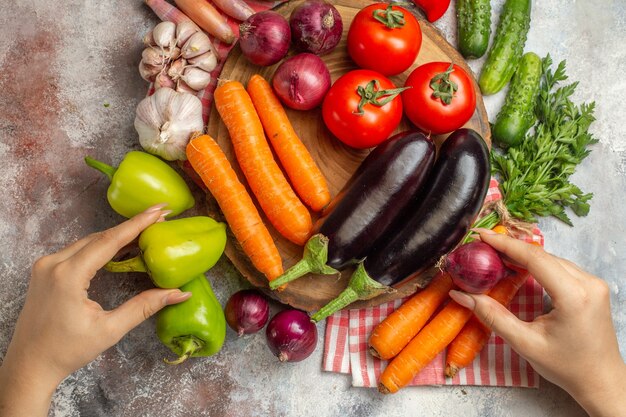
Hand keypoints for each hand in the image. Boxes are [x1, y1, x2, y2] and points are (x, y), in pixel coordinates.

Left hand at [0, 204, 191, 416]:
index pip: (109, 240)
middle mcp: (53, 264)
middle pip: (100, 237)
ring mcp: (46, 266)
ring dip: (116, 236)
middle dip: (131, 227)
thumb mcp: (110, 330)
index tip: (159, 210)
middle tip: (159, 219)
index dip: (137, 224)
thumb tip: (178, 293)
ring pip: (88, 242)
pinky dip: (100, 247)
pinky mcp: (45, 271)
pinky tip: (119, 248)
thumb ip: (144, 307)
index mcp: (68, 275)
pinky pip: (77, 250)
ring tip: (145, 232)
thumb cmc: (67, 351)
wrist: (30, 364)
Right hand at [449, 229, 625, 416]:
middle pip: (543, 255)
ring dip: (524, 255)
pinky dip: (538, 264)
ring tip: (496, 255)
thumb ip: (492, 316)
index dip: (505, 244)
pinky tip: (519, 267)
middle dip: (511, 248)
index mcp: (574, 296)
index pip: (535, 258)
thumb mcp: (524, 343)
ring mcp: (594, 283)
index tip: (482, 236)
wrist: (601, 381)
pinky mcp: (593, 287)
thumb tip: (461, 295)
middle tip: (482, 246)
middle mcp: (589, 283)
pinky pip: (561, 267)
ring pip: (552, 259)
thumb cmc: (566, 367)